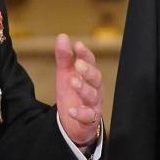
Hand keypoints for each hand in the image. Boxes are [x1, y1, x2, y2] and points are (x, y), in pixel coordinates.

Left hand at [54, 33, 102, 147]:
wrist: (74, 122)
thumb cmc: (73, 94)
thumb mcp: (65, 74)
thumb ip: (65, 57)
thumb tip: (62, 36)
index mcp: (89, 76)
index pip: (91, 62)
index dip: (85, 54)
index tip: (78, 45)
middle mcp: (95, 89)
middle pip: (96, 78)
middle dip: (88, 71)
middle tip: (78, 64)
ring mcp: (93, 104)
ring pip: (93, 96)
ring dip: (84, 89)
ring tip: (73, 82)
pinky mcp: (89, 119)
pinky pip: (88, 116)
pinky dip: (81, 113)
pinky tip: (72, 110)